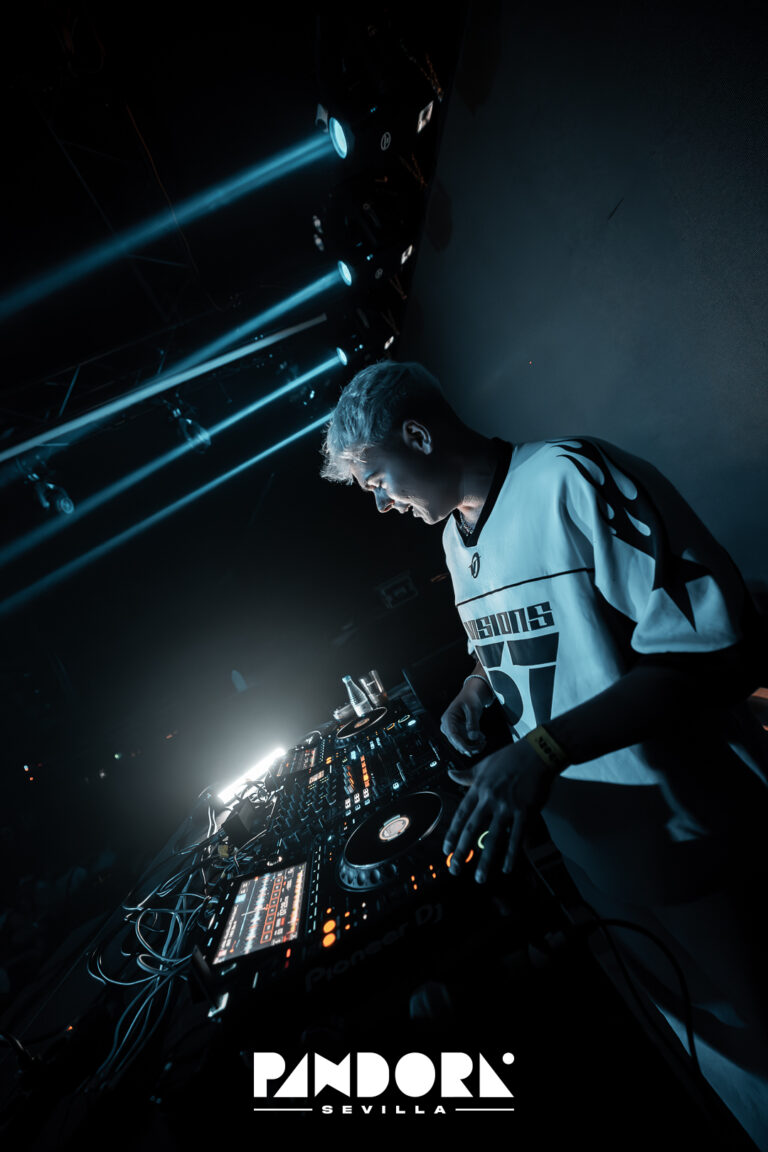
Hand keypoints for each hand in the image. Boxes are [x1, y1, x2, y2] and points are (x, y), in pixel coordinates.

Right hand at [440, 679, 490, 756]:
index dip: (461, 745)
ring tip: (483, 740)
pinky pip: (465, 743)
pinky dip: (473, 743)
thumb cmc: (470, 698)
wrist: (471, 695)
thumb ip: (473, 723)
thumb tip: (473, 737)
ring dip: (473, 746)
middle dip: (470, 746)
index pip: (453, 735)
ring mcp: (452, 730)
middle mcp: (447, 726)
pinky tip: (481, 738)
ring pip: (461, 745)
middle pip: (457, 742)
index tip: (470, 751)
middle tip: (483, 742)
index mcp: (448, 718)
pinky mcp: (458, 733)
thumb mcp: (473, 708)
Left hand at [442, 740, 557, 882]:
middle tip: (455, 868)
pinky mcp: (526, 811)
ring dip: (486, 860)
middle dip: (462, 852)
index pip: (461, 815)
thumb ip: (467, 775)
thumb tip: (450, 774)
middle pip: (472, 830)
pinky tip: (508, 867)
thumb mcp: (484, 764)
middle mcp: (490, 799)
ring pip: (494, 838)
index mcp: (479, 788)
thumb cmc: (510, 757)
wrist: (537, 753)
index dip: (452, 834)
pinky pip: (518, 836)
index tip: (446, 849)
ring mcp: (508, 807)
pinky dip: (512, 853)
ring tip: (480, 878)